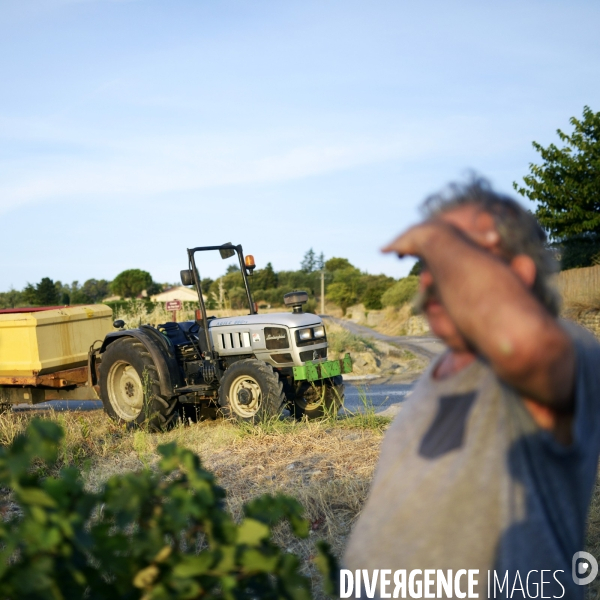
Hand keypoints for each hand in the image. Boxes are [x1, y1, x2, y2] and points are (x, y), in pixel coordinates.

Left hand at [382, 215, 500, 258]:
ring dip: (399, 246)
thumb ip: (485, 239)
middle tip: (405, 252)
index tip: (422, 248)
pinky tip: (382, 251)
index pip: (431, 237)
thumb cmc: (455, 238)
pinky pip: (393, 246)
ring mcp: (410, 237)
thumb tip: (499, 239)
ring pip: (403, 241)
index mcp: (435, 233)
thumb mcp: (472, 240)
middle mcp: (421, 233)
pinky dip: (388, 248)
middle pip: (415, 238)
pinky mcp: (400, 242)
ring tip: (396, 254)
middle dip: (410, 244)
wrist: (438, 236)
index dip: (426, 242)